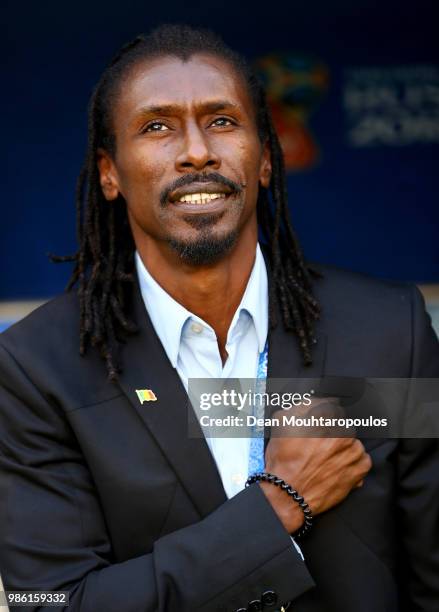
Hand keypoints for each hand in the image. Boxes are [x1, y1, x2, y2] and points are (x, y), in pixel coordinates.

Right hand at [260, 399, 371, 532]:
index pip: (331, 405)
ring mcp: (354, 448)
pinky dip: (352, 462)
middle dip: (333, 432)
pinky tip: (335, 468)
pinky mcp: (360, 467)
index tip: (318, 425)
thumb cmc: (283, 459)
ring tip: (326, 459)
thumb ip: (300, 406)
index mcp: (325, 415)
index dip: (322, 416)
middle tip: (319, 446)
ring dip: (343, 447)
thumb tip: (313, 401)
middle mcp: (343, 429)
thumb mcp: (281, 422)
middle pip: (343, 423)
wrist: (289, 494)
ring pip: (353, 440)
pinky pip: (362, 458)